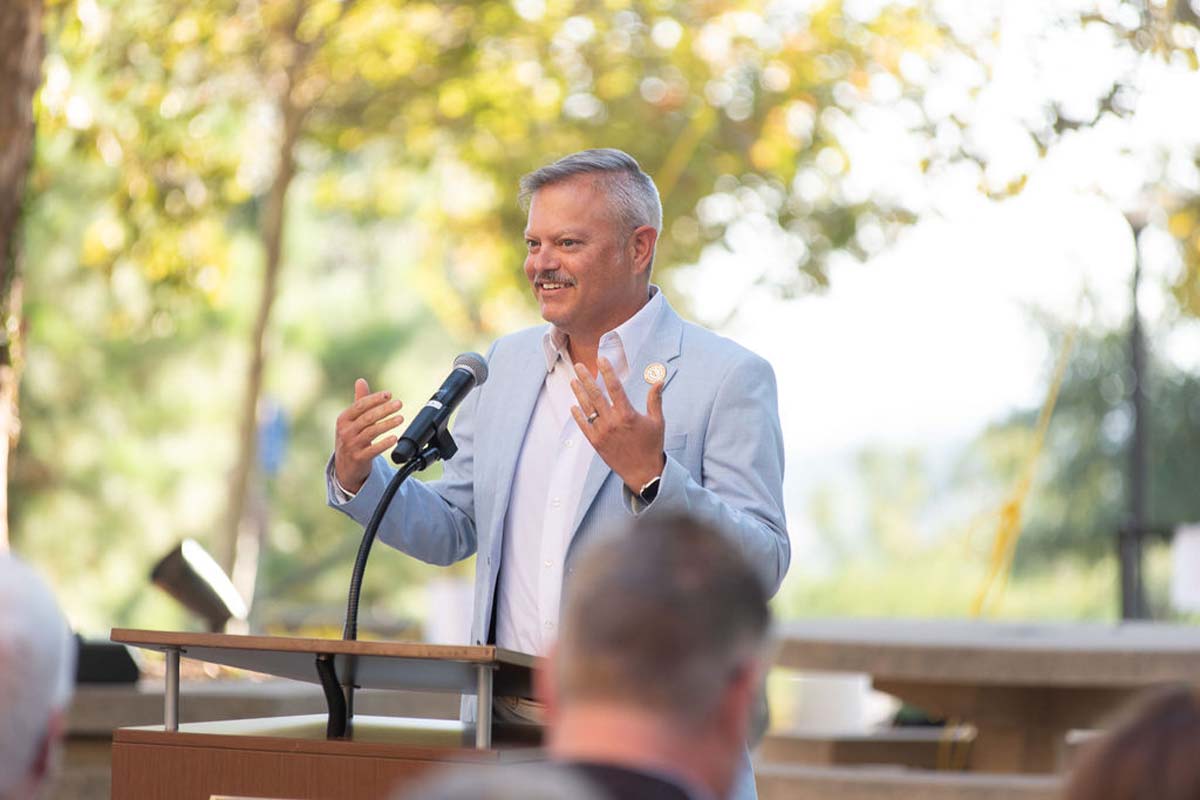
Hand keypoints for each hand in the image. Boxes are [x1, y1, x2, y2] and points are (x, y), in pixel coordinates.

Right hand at [334, 378, 404, 492]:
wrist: (345, 466)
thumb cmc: (351, 438)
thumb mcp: (351, 420)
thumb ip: (359, 401)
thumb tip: (361, 380)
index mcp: (343, 419)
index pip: (360, 406)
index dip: (375, 399)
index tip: (389, 394)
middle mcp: (346, 431)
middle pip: (367, 418)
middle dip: (384, 409)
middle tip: (399, 403)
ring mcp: (351, 445)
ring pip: (371, 432)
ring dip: (387, 424)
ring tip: (401, 418)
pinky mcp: (359, 458)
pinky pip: (373, 450)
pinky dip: (384, 444)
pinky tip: (395, 438)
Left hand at [570, 357, 665, 490]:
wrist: (643, 472)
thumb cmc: (652, 445)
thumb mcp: (657, 421)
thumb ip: (655, 399)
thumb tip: (659, 380)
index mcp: (627, 414)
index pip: (614, 387)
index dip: (607, 371)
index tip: (600, 359)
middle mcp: (612, 422)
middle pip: (595, 395)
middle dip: (586, 378)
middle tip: (579, 366)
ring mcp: (602, 432)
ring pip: (587, 408)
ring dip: (579, 393)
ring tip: (573, 381)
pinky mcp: (596, 442)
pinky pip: (584, 426)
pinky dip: (578, 415)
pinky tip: (574, 406)